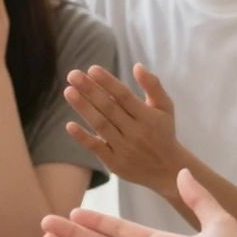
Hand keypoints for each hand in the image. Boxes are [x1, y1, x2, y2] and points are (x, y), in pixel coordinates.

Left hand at [65, 63, 179, 196]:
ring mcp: (124, 148)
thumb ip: (153, 85)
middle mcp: (136, 132)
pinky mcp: (115, 163)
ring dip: (83, 108)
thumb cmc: (162, 132)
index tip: (91, 69)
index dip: (108, 82)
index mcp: (148, 116)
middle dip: (90, 90)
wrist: (168, 170)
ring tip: (68, 91)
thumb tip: (137, 66)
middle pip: (109, 108)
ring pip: (100, 125)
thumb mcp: (165, 108)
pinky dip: (83, 137)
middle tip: (72, 75)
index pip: (124, 95)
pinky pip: (96, 148)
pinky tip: (69, 125)